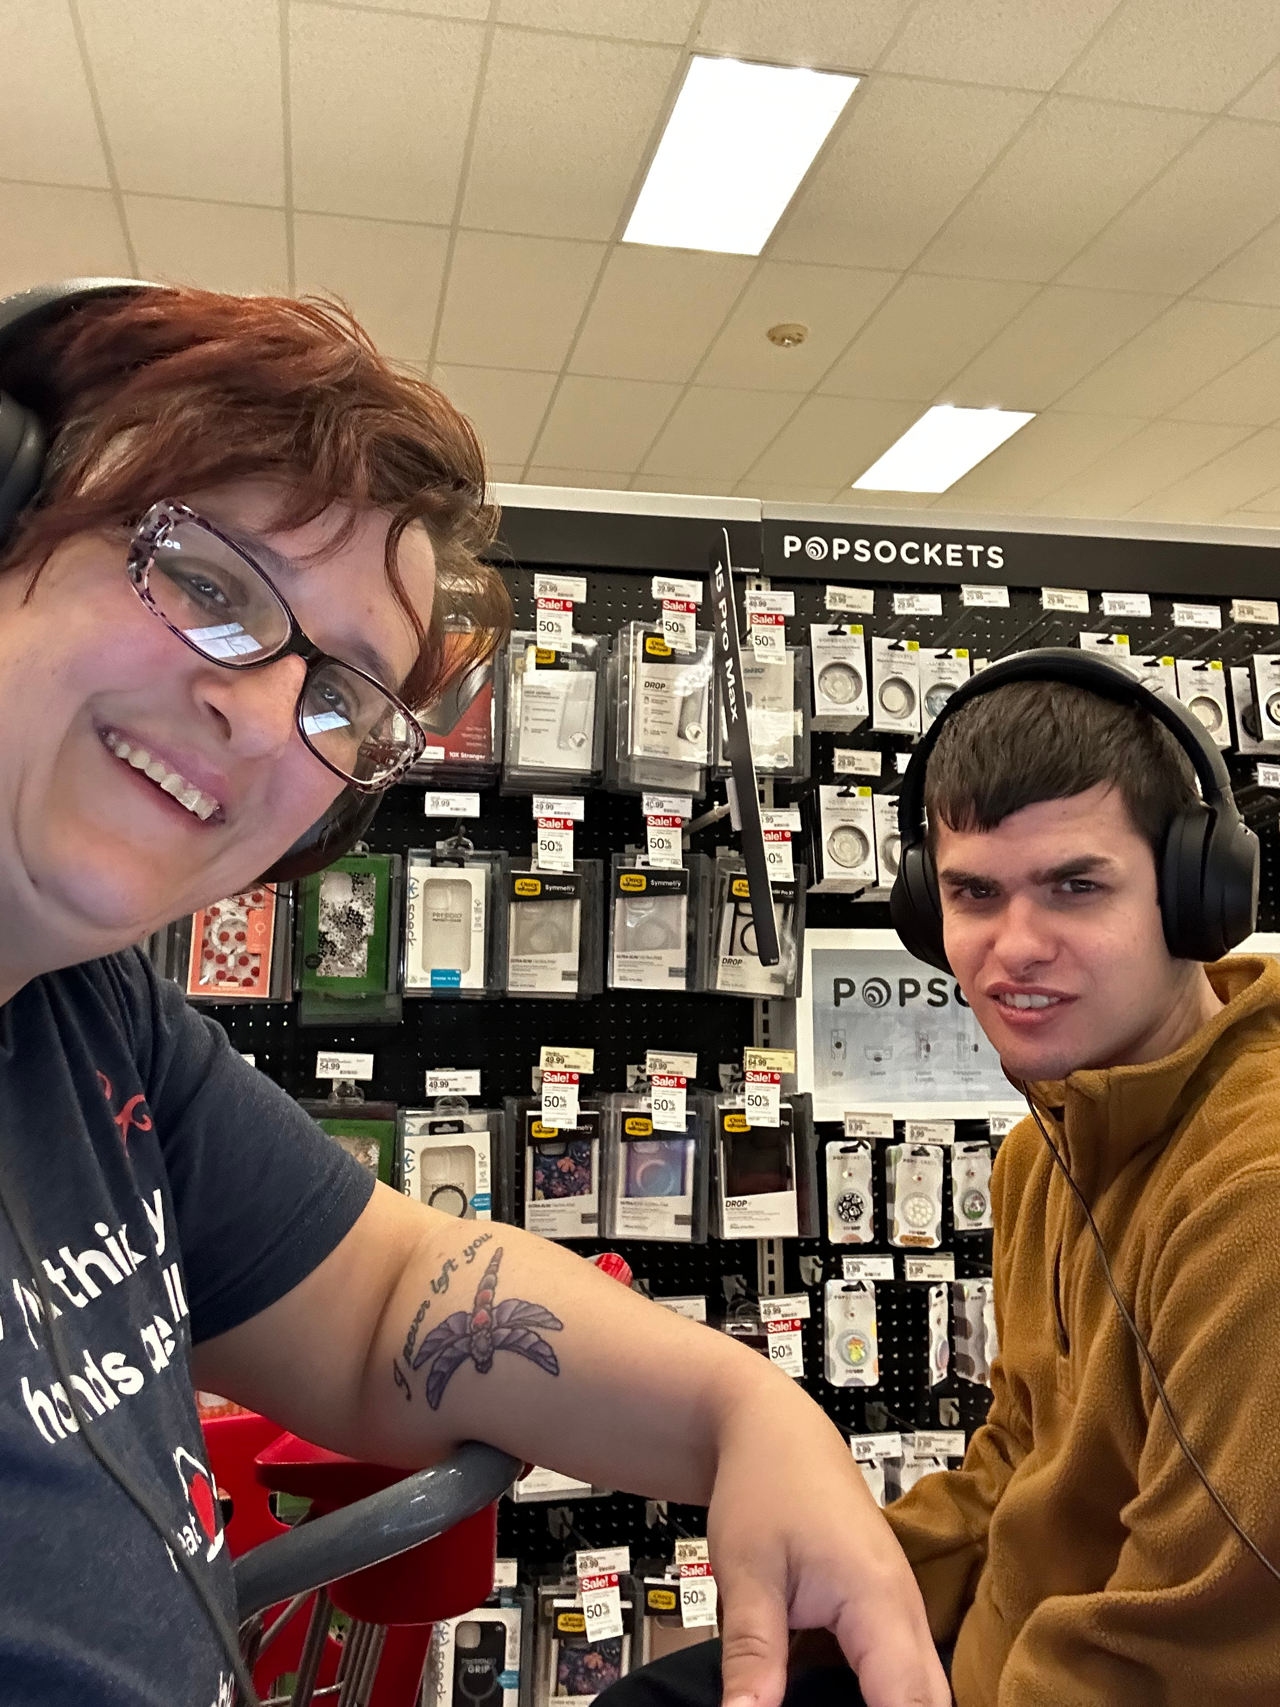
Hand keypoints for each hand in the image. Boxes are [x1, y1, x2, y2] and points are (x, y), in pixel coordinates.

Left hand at [707, 1378, 950, 1706]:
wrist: (773, 1430)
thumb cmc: (764, 1485)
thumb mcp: (747, 1571)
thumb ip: (753, 1654)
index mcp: (879, 1602)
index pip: (909, 1703)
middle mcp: (905, 1610)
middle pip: (930, 1705)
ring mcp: (901, 1611)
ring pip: (924, 1693)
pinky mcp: (885, 1613)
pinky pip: (904, 1675)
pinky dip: (889, 1702)